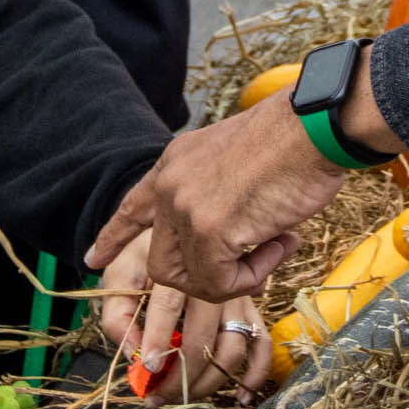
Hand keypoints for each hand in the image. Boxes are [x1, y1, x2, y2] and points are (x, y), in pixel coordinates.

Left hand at [88, 94, 350, 305]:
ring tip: (274, 246)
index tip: (93, 258)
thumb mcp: (236, 160)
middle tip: (251, 263)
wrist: (315, 125)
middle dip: (204, 276)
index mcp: (175, 162)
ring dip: (235, 278)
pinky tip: (280, 243)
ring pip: (190, 280)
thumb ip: (218, 194)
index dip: (113, 237)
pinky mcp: (210, 231)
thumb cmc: (294, 140)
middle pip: (162, 262)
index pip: (133, 207)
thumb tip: (230, 239)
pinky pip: (221, 283)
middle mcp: (171, 185)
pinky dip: (253, 276)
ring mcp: (186, 209)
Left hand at [93, 231, 278, 404]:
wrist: (180, 228)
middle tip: (158, 398)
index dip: (157, 341)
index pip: (168, 308)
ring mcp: (236, 297)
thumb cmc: (144, 254)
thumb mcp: (119, 273)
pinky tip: (240, 396)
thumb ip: (117, 313)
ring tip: (182, 399)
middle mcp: (213, 285)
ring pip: (233, 349)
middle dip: (181, 377)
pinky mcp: (249, 308)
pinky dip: (256, 373)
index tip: (147, 370)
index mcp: (178, 270)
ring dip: (210, 383)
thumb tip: (133, 354)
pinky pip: (261, 343)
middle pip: (204, 340)